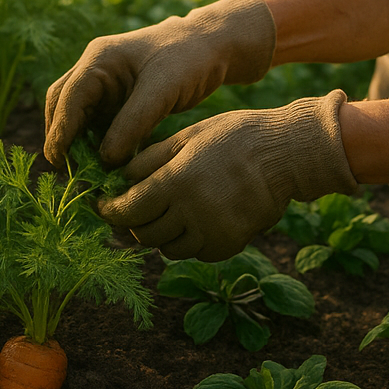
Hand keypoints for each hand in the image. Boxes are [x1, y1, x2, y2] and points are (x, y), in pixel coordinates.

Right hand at [43, 0, 275, 166]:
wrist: (212, 48)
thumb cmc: (188, 59)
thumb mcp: (162, 90)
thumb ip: (132, 123)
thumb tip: (104, 160)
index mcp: (98, 59)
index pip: (67, 97)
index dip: (59, 131)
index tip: (58, 161)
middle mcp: (94, 71)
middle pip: (63, 108)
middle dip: (63, 139)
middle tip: (70, 173)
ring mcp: (105, 87)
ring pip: (79, 120)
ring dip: (81, 146)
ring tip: (88, 176)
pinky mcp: (119, 102)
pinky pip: (100, 127)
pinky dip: (100, 146)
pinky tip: (108, 168)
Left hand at [96, 91, 358, 261]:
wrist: (285, 154)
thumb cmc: (233, 137)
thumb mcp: (187, 136)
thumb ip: (149, 159)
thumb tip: (118, 179)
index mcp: (177, 181)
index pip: (128, 209)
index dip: (109, 210)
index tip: (102, 206)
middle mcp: (192, 212)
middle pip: (144, 234)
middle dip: (134, 222)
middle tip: (135, 207)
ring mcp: (212, 232)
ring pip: (168, 248)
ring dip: (161, 233)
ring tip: (169, 210)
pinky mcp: (229, 245)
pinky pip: (195, 252)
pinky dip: (188, 240)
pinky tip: (196, 218)